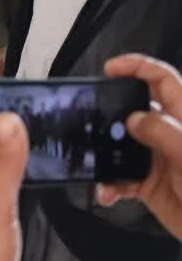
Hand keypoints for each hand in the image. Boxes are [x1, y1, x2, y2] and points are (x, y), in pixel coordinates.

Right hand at [97, 54, 181, 237]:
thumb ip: (164, 133)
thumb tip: (134, 118)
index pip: (163, 81)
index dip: (138, 68)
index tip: (111, 69)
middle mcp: (170, 135)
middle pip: (134, 111)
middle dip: (109, 116)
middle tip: (91, 121)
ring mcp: (158, 159)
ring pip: (121, 147)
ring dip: (104, 157)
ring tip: (96, 165)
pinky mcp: (148, 184)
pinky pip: (119, 178)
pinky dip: (109, 185)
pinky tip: (109, 192)